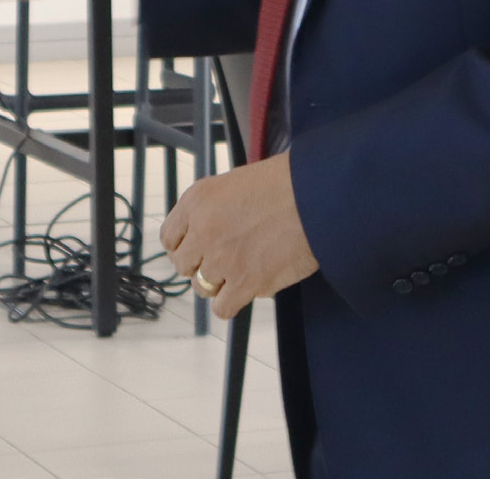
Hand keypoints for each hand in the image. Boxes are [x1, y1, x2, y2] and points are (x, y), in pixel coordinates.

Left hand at [161, 153, 318, 318]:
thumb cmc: (288, 182)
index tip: (199, 246)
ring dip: (220, 282)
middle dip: (202, 263)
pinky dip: (234, 300)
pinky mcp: (246, 283)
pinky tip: (250, 285)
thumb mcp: (239, 182)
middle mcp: (203, 229)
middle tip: (227, 256)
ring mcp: (222, 259)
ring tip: (244, 267)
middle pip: (184, 265)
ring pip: (203, 287)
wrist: (320, 194)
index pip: (169, 237)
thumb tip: (208, 234)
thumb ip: (216, 208)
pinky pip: (222, 308)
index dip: (186, 244)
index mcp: (199, 199)